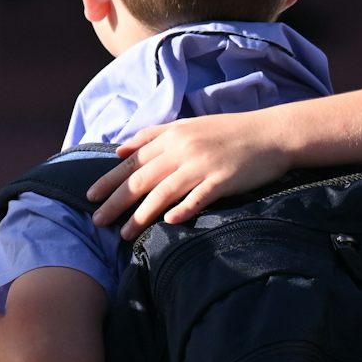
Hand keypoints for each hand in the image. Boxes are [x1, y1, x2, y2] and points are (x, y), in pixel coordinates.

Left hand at [88, 111, 290, 238]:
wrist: (272, 133)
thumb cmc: (231, 131)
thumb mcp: (188, 126)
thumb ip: (152, 136)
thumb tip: (119, 150)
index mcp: (172, 137)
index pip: (132, 161)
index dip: (109, 180)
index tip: (90, 197)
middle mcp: (182, 150)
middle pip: (141, 180)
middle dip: (116, 202)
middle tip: (97, 222)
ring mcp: (202, 166)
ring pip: (163, 193)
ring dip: (141, 215)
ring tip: (125, 235)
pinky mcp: (223, 180)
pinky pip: (198, 198)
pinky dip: (183, 210)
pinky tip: (169, 223)